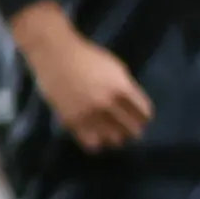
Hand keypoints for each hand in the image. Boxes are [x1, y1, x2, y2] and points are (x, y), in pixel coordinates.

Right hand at [12, 5, 150, 150]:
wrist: (55, 54)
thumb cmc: (87, 57)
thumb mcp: (115, 68)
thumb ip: (125, 87)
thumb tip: (132, 105)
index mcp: (121, 88)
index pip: (143, 113)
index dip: (144, 118)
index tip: (141, 119)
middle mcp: (107, 103)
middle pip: (131, 129)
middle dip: (133, 131)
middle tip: (129, 131)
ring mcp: (89, 112)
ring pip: (111, 138)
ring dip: (115, 138)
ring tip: (113, 136)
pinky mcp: (72, 119)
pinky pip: (89, 141)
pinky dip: (96, 143)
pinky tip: (97, 141)